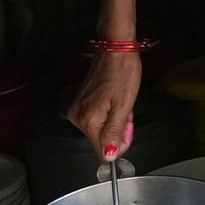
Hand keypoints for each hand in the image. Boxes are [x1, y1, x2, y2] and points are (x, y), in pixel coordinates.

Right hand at [67, 44, 145, 159]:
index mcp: (88, 121)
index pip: (103, 151)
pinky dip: (109, 113)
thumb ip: (114, 133)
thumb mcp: (123, 106)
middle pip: (101, 140)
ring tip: (120, 101)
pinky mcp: (80, 103)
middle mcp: (78, 117)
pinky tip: (113, 99)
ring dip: (114, 120)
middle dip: (118, 129)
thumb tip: (107, 156)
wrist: (114, 48)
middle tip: (125, 109)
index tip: (127, 127)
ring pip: (101, 129)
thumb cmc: (122, 72)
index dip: (119, 143)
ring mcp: (77, 109)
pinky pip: (97, 118)